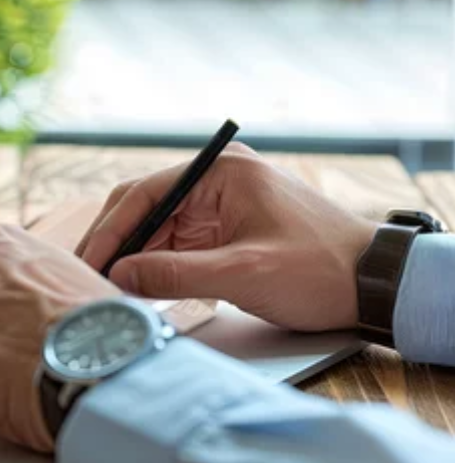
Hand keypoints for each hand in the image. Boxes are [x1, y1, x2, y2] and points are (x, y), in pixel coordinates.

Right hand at [77, 143, 377, 331]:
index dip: (112, 229)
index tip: (90, 261)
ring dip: (133, 259)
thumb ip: (175, 274)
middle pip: (146, 209)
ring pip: (157, 230)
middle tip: (87, 277)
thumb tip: (120, 276)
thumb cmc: (320, 268)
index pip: (146, 193)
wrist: (376, 284)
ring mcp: (219, 207)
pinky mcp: (224, 232)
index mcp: (220, 172)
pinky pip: (177, 246)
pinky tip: (137, 289)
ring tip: (106, 289)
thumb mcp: (243, 274)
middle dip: (116, 244)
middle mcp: (215, 182)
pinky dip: (156, 268)